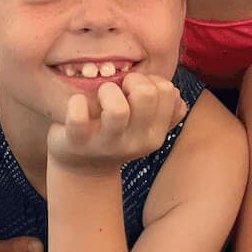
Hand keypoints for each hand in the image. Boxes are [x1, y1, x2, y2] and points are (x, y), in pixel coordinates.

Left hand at [47, 72, 186, 174]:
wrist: (84, 171)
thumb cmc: (117, 135)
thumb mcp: (145, 127)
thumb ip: (165, 109)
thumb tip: (174, 94)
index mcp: (156, 134)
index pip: (168, 90)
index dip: (151, 80)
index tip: (137, 90)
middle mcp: (136, 142)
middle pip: (146, 94)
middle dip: (132, 80)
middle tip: (121, 89)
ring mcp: (107, 144)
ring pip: (118, 110)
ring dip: (108, 91)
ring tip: (101, 95)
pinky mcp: (78, 143)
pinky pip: (78, 119)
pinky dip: (77, 104)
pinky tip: (78, 102)